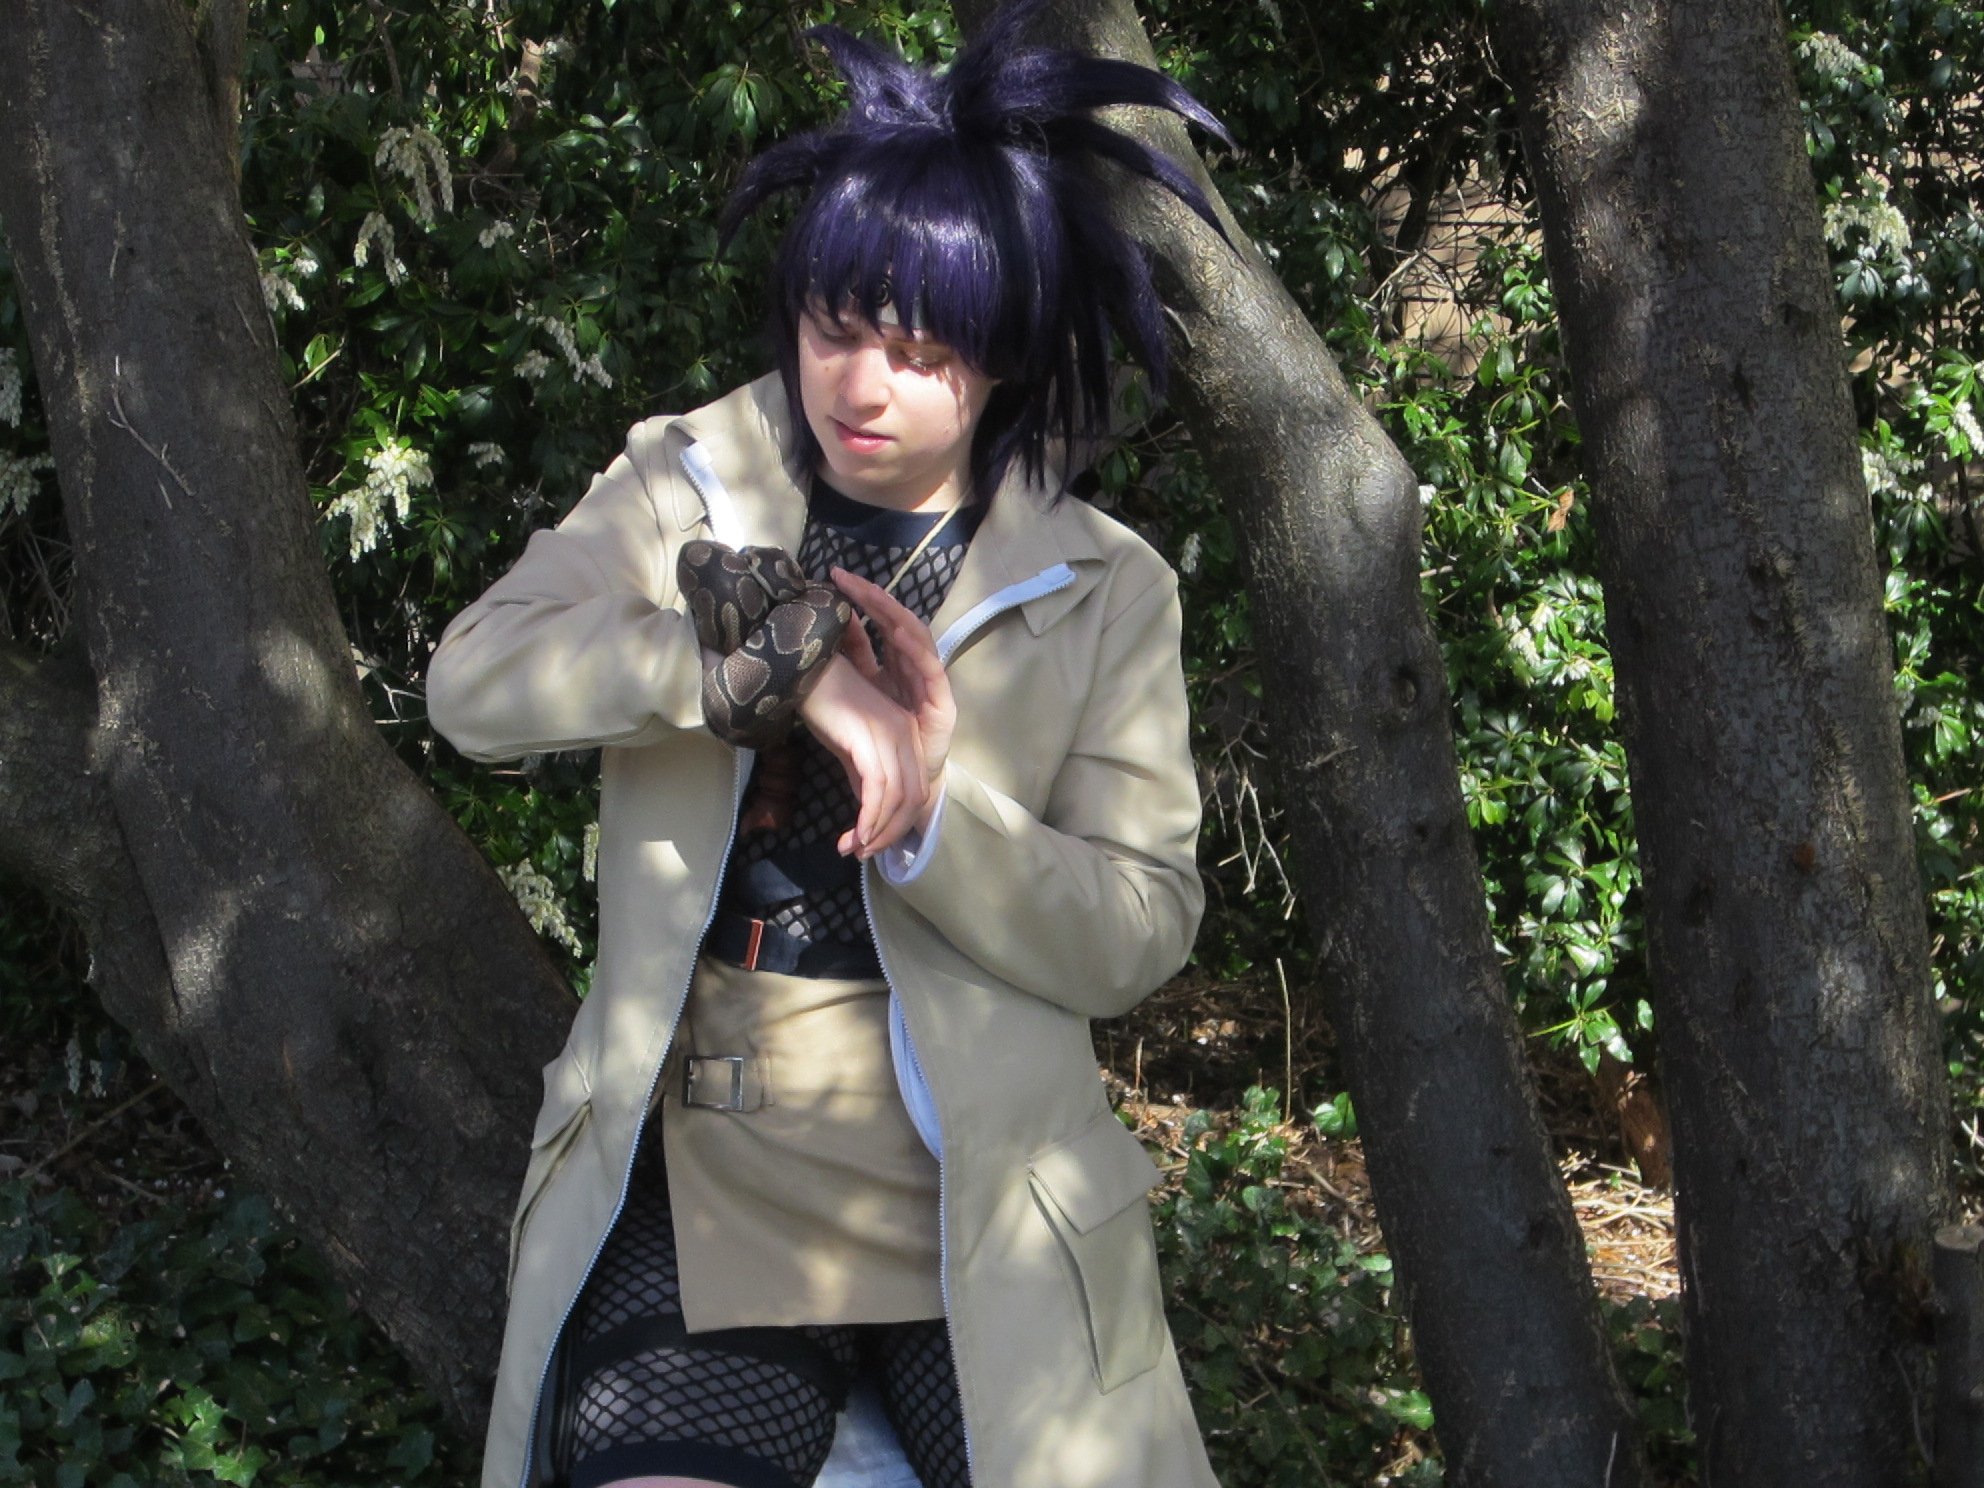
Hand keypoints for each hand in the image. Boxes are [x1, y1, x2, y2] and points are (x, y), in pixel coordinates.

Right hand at [796, 652, 929, 857]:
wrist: (802, 669)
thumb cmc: (822, 701)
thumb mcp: (848, 743)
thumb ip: (862, 772)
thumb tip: (865, 809)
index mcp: (905, 733)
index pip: (914, 790)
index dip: (896, 822)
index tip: (869, 842)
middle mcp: (904, 734)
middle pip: (913, 798)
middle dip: (890, 834)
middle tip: (862, 854)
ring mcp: (890, 736)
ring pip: (897, 799)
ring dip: (876, 833)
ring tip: (853, 850)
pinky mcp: (868, 740)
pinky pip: (877, 790)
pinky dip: (869, 819)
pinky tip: (855, 836)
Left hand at [831, 567, 955, 801]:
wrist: (905, 786)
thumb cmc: (882, 741)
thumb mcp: (860, 694)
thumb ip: (854, 661)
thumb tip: (834, 625)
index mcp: (894, 663)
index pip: (878, 621)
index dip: (860, 598)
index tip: (834, 577)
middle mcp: (913, 666)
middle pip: (896, 621)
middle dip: (872, 597)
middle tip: (846, 578)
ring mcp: (930, 682)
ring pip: (915, 637)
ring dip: (893, 615)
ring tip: (871, 596)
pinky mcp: (943, 703)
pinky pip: (931, 669)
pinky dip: (916, 649)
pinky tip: (899, 632)